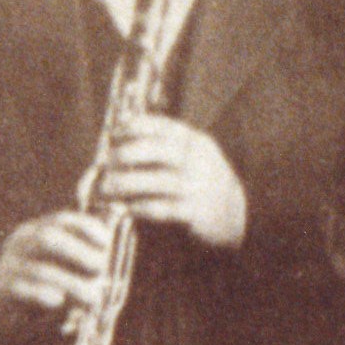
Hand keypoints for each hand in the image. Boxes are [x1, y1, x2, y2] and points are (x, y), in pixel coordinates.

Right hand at [0, 209, 113, 336]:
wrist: (8, 318)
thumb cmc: (47, 291)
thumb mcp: (68, 271)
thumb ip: (87, 263)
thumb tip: (112, 261)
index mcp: (37, 232)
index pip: (63, 221)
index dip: (88, 228)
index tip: (107, 243)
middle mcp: (20, 245)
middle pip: (48, 238)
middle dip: (80, 254)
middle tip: (100, 271)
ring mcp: (7, 267)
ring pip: (41, 271)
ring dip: (74, 285)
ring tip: (92, 298)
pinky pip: (24, 292)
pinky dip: (46, 297)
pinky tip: (59, 303)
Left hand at [87, 113, 245, 247]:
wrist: (237, 217)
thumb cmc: (201, 183)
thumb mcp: (193, 157)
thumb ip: (165, 146)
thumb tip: (118, 139)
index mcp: (197, 142)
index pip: (163, 127)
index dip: (135, 127)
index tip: (114, 133)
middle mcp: (199, 162)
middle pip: (157, 151)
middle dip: (126, 154)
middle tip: (107, 162)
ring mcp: (199, 187)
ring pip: (156, 181)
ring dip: (126, 183)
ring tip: (106, 187)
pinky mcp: (196, 213)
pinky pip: (162, 208)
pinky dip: (140, 207)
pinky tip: (126, 207)